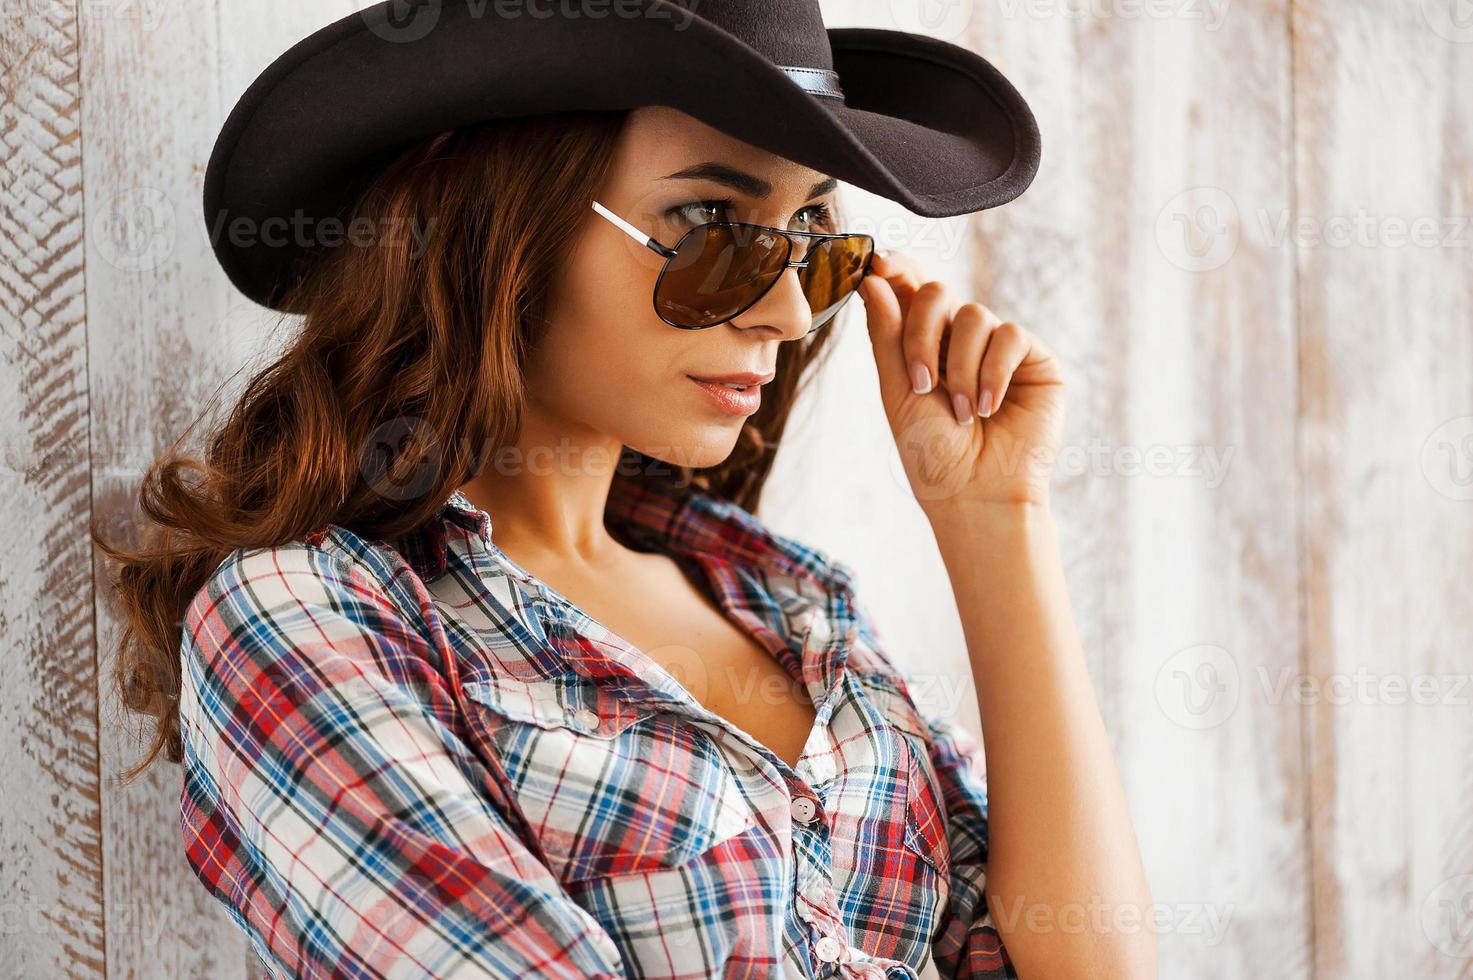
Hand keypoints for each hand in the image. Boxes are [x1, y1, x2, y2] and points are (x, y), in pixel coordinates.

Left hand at [857, 249, 1065, 511]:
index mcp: (923, 344)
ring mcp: (999, 347)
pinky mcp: (1035, 360)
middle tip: (922, 385)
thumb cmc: (932, 453)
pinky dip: (993, 372)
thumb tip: (872, 278)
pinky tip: (989, 407)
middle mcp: (961, 339)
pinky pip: (1010, 335)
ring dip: (960, 369)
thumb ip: (886, 334)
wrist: (976, 494)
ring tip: (963, 414)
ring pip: (973, 315)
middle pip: (936, 293)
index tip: (877, 261)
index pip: (911, 290)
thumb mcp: (897, 391)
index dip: (897, 268)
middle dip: (921, 335)